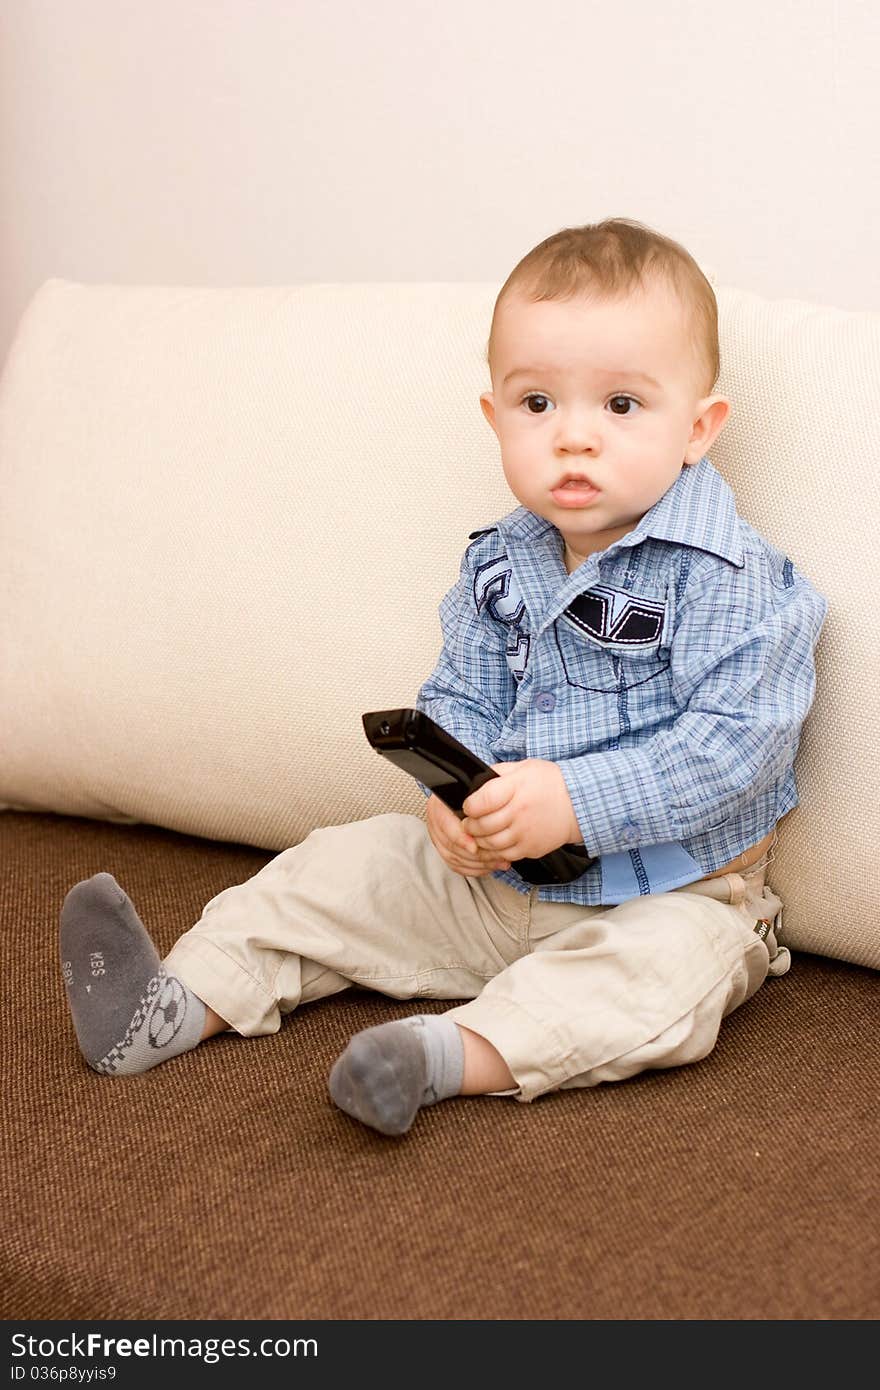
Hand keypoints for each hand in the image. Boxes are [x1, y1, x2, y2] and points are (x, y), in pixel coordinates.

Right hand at [425, 793, 511, 877]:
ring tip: (496, 861)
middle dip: (474, 855)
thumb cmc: (478, 788)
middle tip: (494, 856)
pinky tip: (487, 866)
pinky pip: (455, 864)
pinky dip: (472, 868)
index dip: (460, 838)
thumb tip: (489, 798)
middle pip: (449, 845)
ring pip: (453, 857)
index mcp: (440, 804)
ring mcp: (439, 835)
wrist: (467, 792)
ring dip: (476, 863)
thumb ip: (482, 794)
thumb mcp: (481, 785)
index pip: (445, 824)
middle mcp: (436, 820)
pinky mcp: (445, 848)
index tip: (474, 847)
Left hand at [461, 759, 580, 861]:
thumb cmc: (550, 783)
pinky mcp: (530, 849)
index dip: (469, 805)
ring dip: (479, 840)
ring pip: (490, 844)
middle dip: (470, 825)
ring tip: (480, 833)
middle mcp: (520, 813)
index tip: (469, 805)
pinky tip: (495, 842)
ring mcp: (525, 833)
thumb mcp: (524, 767)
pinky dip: (495, 851)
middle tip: (469, 822)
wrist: (578, 804)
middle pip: (482, 826)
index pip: (481, 802)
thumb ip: (498, 773)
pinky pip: (504, 855)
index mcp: (516, 788)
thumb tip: (476, 782)